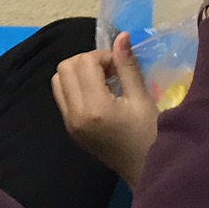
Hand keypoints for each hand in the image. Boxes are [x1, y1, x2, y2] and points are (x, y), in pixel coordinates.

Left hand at [52, 34, 160, 183]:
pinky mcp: (69, 129)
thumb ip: (128, 66)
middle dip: (87, 61)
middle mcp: (75, 115)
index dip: (104, 56)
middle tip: (111, 72)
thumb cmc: (150, 136)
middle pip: (65, 68)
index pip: (84, 62)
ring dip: (78, 72)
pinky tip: (99, 94)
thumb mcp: (142, 99)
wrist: (144, 171)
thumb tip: (120, 36)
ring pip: (58, 80)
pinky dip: (75, 86)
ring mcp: (69, 123)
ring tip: (104, 81)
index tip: (121, 68)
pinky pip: (62, 96)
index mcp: (94, 108)